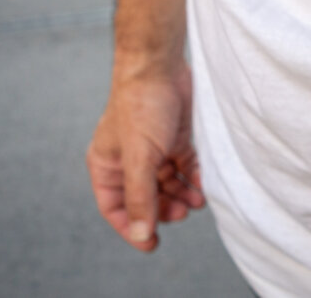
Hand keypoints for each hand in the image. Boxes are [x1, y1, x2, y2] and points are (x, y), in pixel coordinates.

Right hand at [86, 57, 204, 251]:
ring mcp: (153, 150)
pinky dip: (193, 178)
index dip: (133, 227)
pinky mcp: (175, 138)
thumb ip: (141, 197)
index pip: (116, 208)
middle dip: (164, 210)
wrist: (161, 66)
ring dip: (181, 196)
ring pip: (167, 185)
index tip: (153, 243)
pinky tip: (202, 185)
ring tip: (197, 202)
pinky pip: (184, 167)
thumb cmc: (141, 107)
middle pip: (146, 198)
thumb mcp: (140, 158)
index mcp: (107, 166)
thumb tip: (142, 234)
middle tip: (182, 214)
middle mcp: (128, 161)